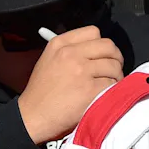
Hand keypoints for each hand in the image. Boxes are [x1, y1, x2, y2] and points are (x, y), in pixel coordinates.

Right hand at [18, 26, 123, 143]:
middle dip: (115, 58)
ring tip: (107, 85)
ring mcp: (81, 71)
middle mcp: (71, 54)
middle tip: (112, 69)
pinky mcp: (90, 90)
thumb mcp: (48, 60)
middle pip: (108, 46)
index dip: (101, 44)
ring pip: (114, 66)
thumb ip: (69, 50)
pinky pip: (113, 84)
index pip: (93, 32)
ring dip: (115, 76)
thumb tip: (96, 50)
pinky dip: (113, 90)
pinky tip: (103, 95)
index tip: (101, 55)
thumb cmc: (41, 92)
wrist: (33, 116)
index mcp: (60, 44)